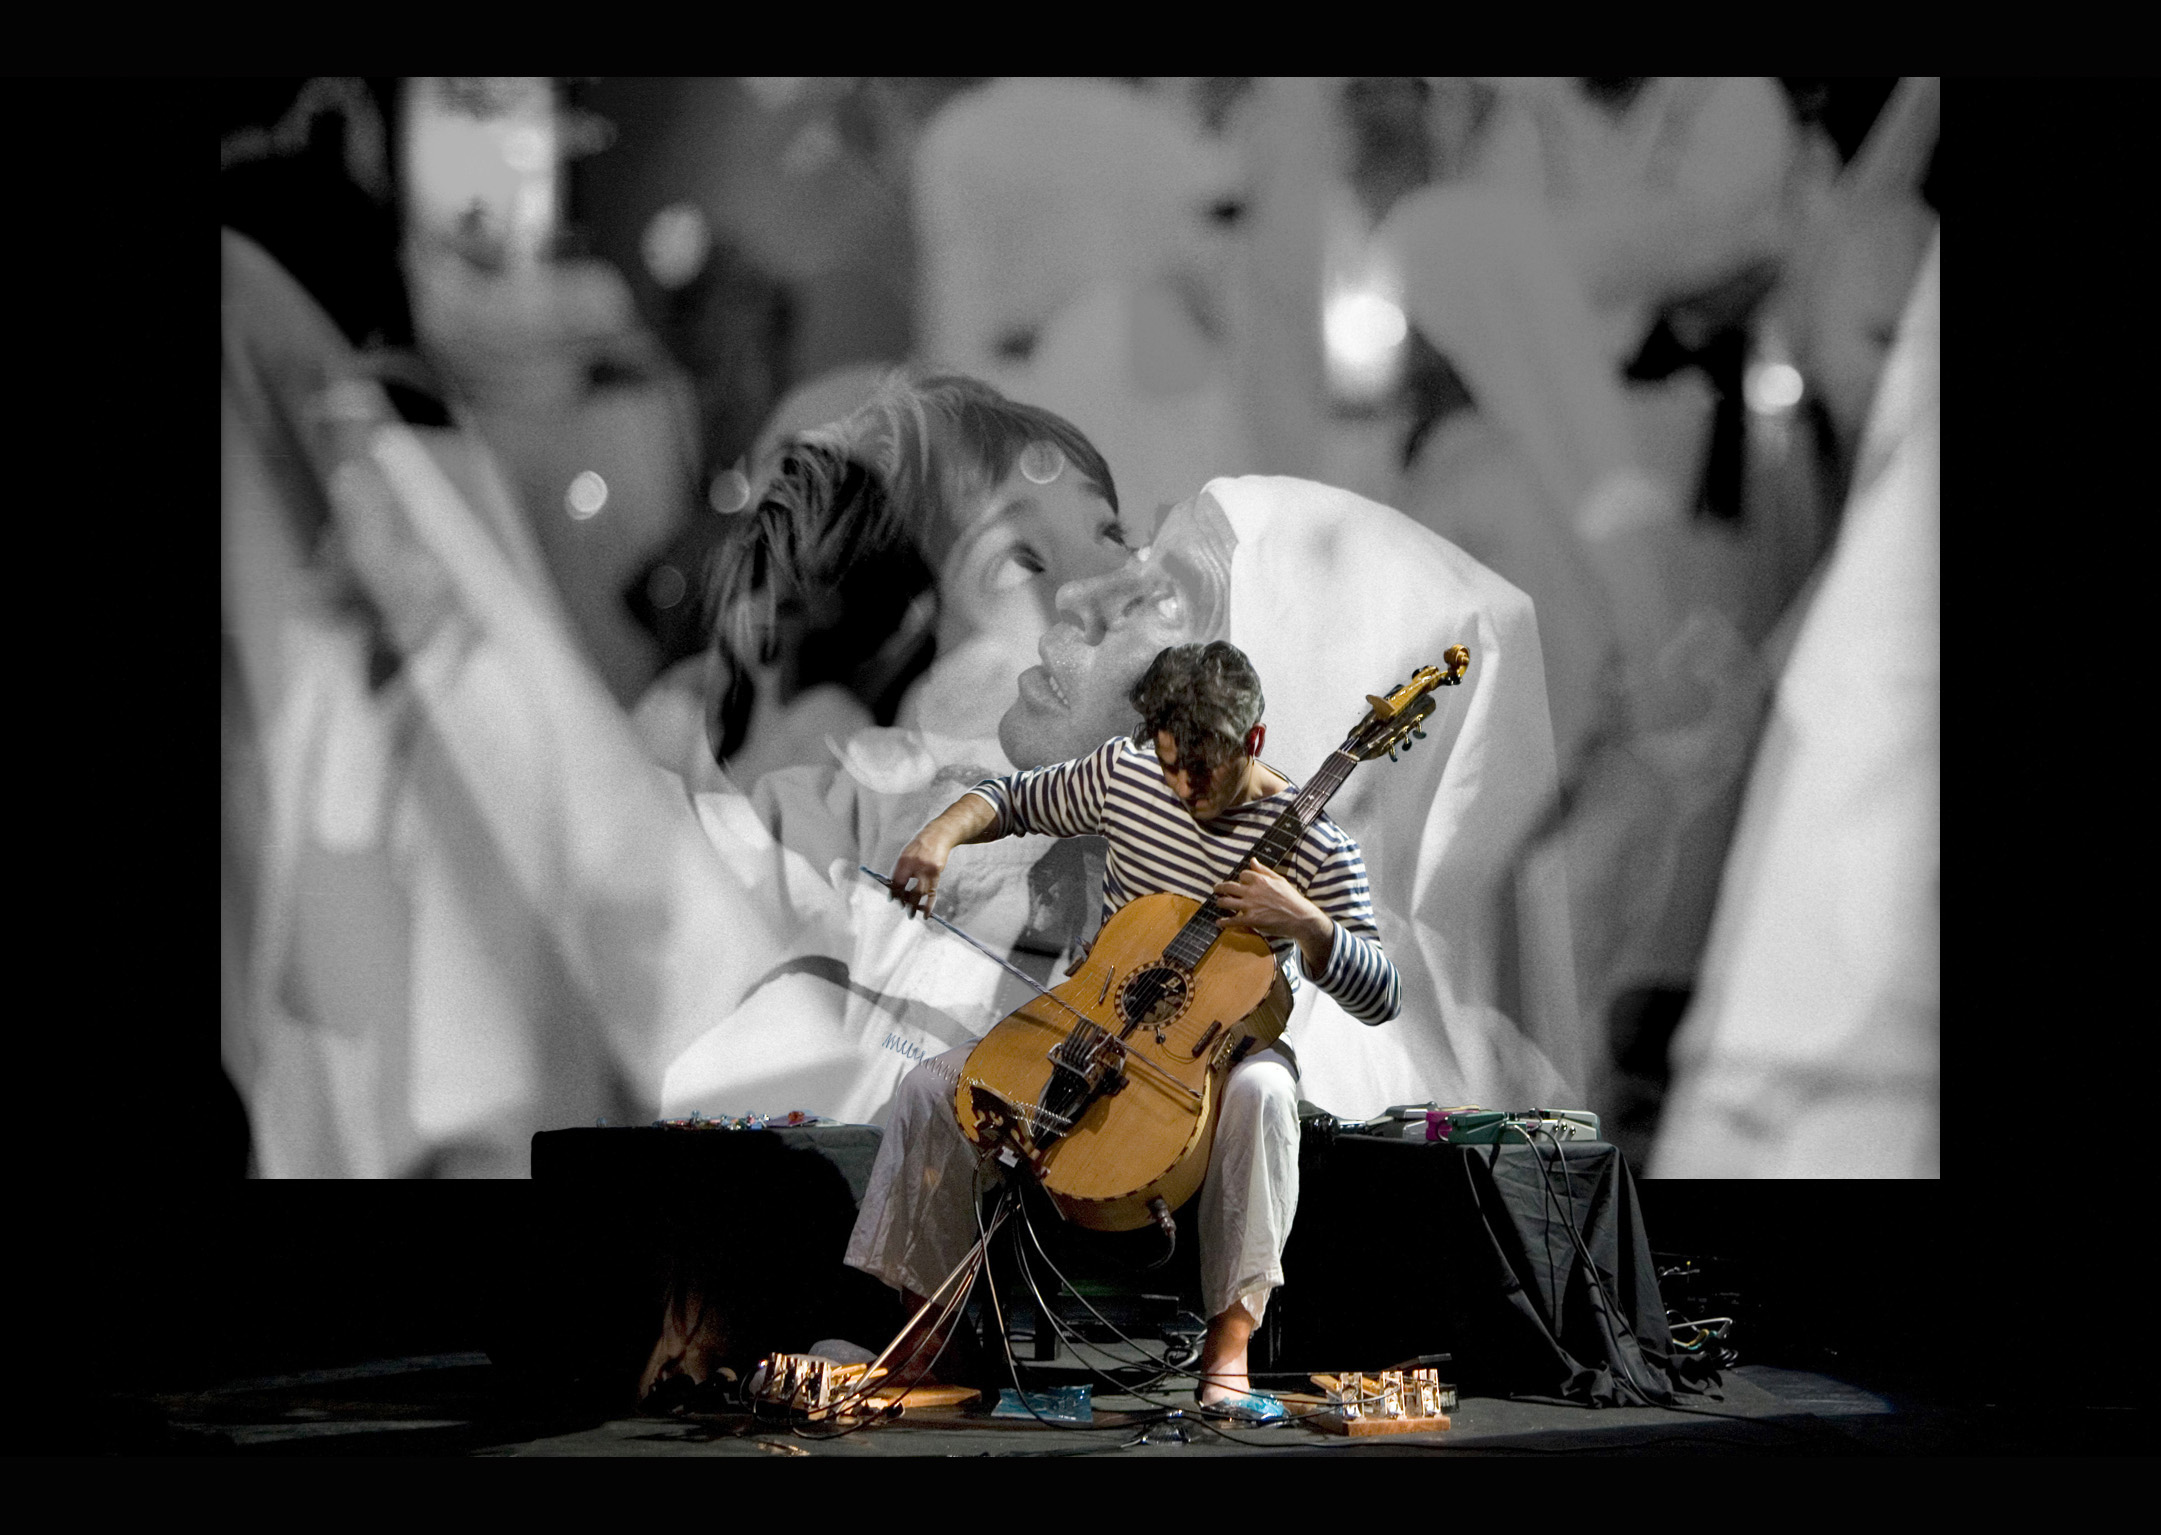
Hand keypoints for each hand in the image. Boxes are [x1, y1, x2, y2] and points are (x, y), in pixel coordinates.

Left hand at [887, 831, 950, 918]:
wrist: (939, 834)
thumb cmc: (920, 845)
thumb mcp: (907, 853)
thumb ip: (901, 870)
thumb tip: (894, 889)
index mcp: (904, 860)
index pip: (896, 882)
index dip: (893, 893)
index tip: (892, 900)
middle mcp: (916, 866)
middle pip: (908, 890)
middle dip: (904, 902)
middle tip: (903, 909)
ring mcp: (928, 870)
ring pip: (920, 894)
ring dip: (915, 906)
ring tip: (911, 915)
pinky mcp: (937, 873)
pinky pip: (932, 893)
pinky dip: (929, 905)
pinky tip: (926, 914)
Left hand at [1212, 866, 1329, 952]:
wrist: (1300, 918)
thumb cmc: (1292, 898)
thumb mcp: (1279, 880)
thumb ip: (1264, 871)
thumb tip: (1253, 860)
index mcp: (1260, 880)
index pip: (1242, 875)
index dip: (1240, 879)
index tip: (1240, 883)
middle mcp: (1252, 891)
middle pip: (1228, 887)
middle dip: (1219, 888)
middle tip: (1216, 889)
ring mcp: (1250, 906)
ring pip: (1226, 902)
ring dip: (1219, 902)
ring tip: (1218, 903)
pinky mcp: (1251, 920)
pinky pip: (1232, 921)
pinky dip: (1223, 922)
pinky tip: (1219, 922)